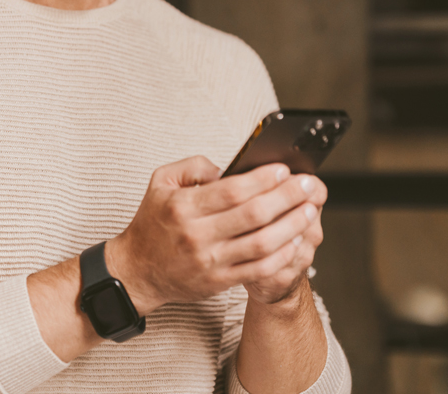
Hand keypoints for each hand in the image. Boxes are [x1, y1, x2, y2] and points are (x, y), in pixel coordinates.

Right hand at [106, 155, 321, 315]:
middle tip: (308, 185)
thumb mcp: (160, 181)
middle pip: (253, 215)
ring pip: (261, 244)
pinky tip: (296, 240)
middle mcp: (197, 234)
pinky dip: (282, 255)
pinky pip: (259, 269)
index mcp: (182, 206)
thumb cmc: (152, 221)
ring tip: (310, 210)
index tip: (283, 169)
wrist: (137, 270)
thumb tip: (228, 169)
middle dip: (286, 198)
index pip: (231, 191)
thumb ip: (193, 166)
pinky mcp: (219, 281)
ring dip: (291, 226)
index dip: (261, 179)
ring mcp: (209, 261)